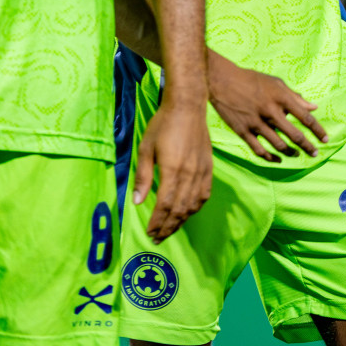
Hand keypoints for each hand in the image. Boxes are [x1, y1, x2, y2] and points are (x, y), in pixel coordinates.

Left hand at [134, 100, 212, 242]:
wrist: (188, 107)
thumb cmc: (162, 125)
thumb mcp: (145, 148)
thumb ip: (142, 176)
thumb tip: (136, 201)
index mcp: (172, 169)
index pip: (165, 204)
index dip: (157, 221)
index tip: (149, 232)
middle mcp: (190, 173)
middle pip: (180, 209)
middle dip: (168, 226)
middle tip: (157, 238)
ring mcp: (202, 171)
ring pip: (193, 204)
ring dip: (182, 220)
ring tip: (170, 230)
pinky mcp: (209, 167)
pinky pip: (205, 194)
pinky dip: (196, 207)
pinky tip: (188, 212)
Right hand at [209, 54, 327, 161]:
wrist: (222, 81)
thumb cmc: (252, 80)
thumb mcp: (276, 83)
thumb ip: (295, 97)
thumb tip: (314, 107)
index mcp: (281, 98)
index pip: (305, 117)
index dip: (318, 130)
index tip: (325, 140)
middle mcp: (270, 111)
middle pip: (294, 135)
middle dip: (308, 146)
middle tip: (315, 153)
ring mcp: (256, 123)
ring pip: (278, 145)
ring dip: (290, 153)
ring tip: (297, 155)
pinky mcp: (242, 131)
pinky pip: (259, 150)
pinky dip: (270, 157)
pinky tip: (277, 159)